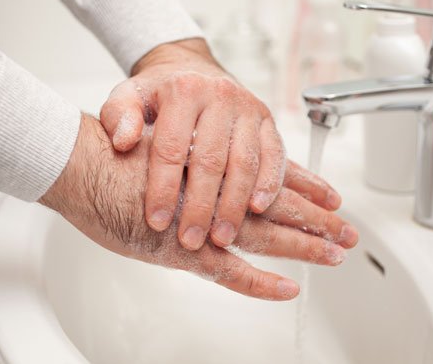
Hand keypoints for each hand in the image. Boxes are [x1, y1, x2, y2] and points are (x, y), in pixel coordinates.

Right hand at [40, 114, 357, 300]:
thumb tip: (214, 160)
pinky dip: (257, 282)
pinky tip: (286, 290)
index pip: (271, 177)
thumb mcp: (161, 142)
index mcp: (215, 164)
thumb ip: (192, 154)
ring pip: (265, 236)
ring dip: (302, 246)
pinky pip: (228, 272)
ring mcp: (201, 223)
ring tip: (335, 255)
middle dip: (317, 220)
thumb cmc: (116, 154)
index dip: (304, 187)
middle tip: (348, 234)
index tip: (332, 199)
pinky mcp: (181, 250)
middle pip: (277, 207)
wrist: (83, 162)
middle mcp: (215, 191)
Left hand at [100, 38, 315, 251]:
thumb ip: (118, 116)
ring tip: (222, 237)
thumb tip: (123, 142)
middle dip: (201, 206)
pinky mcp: (267, 120)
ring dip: (234, 204)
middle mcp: (219, 96)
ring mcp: (247, 108)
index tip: (156, 221)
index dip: (163, 188)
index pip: (171, 148)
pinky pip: (274, 154)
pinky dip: (268, 183)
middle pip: (211, 160)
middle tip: (191, 239)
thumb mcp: (128, 96)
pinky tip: (258, 209)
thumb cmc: (159, 93)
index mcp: (182, 90)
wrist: (192, 70)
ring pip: (245, 162)